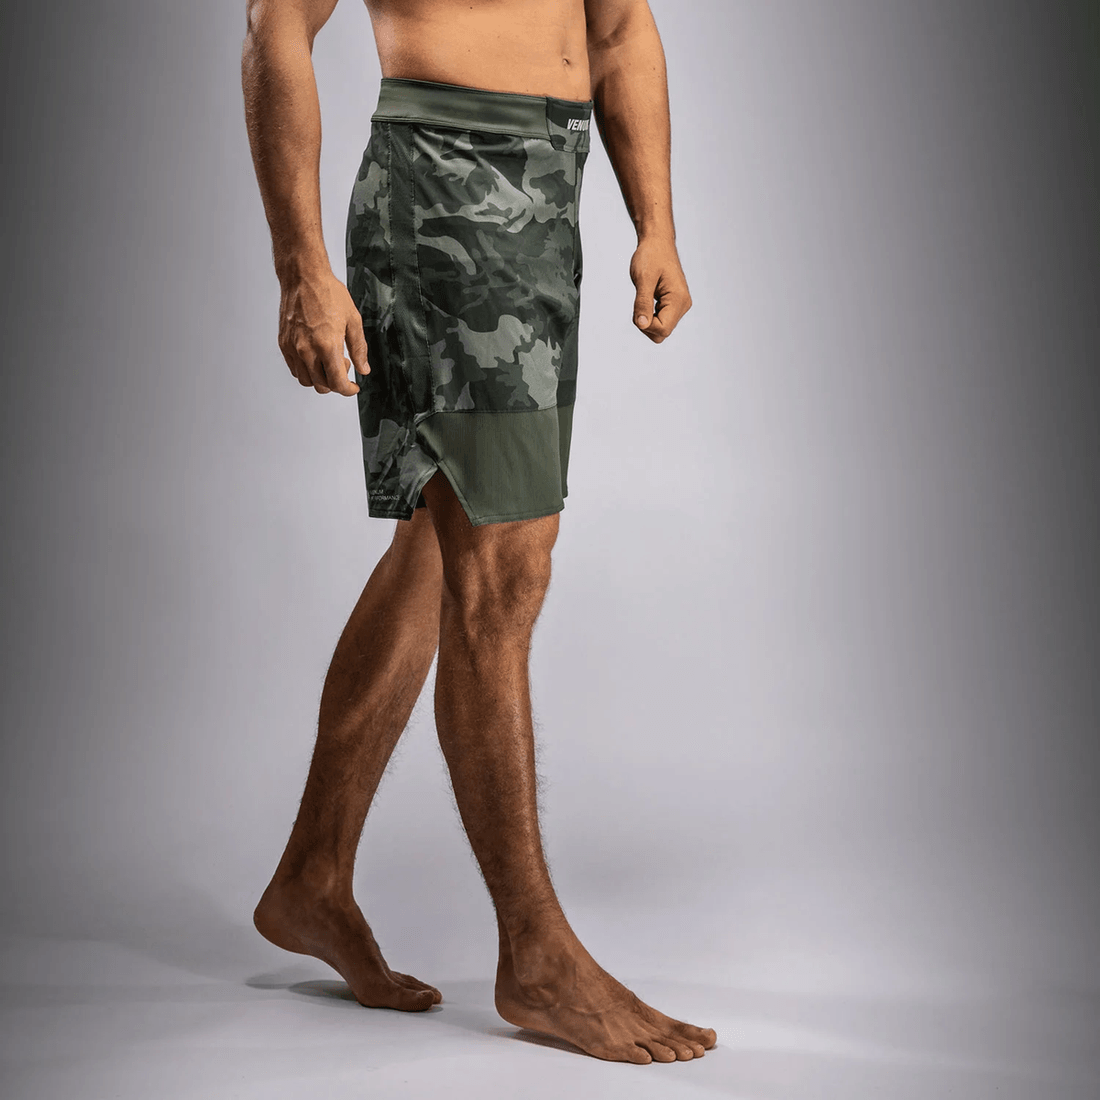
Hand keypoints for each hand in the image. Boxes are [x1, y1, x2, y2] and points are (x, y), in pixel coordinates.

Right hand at [277, 268, 369, 394]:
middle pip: (321, 386)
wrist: (303, 277)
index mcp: (327, 345)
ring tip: (328, 359)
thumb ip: (359, 348)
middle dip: (335, 383)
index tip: (353, 387)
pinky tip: (315, 356)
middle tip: (343, 365)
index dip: (348, 390)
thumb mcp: (353, 320)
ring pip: (306, 381)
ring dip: (320, 378)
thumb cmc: (327, 293)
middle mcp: (306, 350)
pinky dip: (306, 370)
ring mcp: (293, 348)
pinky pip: (295, 369)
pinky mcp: (284, 344)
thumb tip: (363, 369)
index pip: (337, 383)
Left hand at [629, 237, 692, 342]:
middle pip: (662, 333)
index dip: (646, 324)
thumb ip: (642, 303)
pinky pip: (661, 321)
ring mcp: (680, 305)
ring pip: (661, 329)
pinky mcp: (674, 305)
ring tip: (644, 296)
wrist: (657, 242)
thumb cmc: (651, 256)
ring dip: (647, 319)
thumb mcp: (643, 279)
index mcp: (679, 299)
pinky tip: (647, 298)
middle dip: (646, 324)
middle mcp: (683, 305)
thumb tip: (642, 324)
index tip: (638, 306)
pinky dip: (649, 315)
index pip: (663, 329)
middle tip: (639, 301)